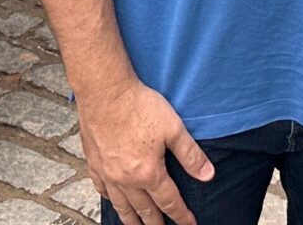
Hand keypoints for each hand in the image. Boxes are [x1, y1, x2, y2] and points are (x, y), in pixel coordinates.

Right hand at [77, 77, 212, 224]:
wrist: (105, 91)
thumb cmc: (139, 106)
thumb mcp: (173, 128)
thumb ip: (191, 155)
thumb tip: (208, 175)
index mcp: (149, 173)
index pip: (169, 202)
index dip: (181, 216)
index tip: (189, 224)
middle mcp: (126, 180)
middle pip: (144, 210)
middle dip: (156, 224)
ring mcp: (107, 173)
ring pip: (121, 206)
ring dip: (131, 220)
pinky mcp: (94, 162)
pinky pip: (101, 189)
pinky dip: (109, 199)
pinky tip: (113, 200)